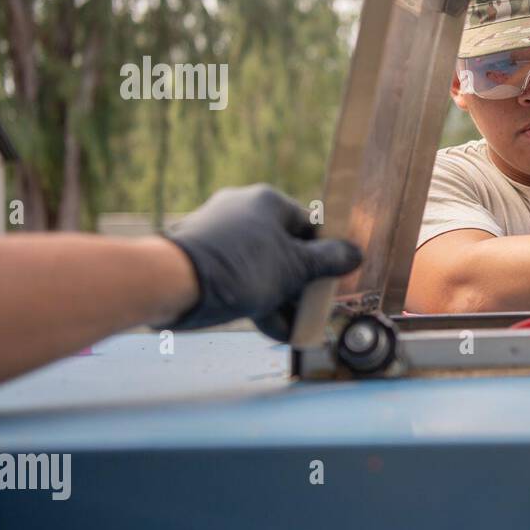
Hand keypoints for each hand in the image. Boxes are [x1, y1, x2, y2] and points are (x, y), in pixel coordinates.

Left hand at [160, 184, 362, 340]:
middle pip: (286, 249)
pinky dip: (256, 299)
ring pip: (262, 267)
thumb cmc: (242, 268)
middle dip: (300, 285)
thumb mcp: (297, 268)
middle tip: (311, 310)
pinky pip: (238, 276)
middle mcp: (243, 210)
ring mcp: (219, 233)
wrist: (174, 282)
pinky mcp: (202, 256)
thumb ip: (330, 261)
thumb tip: (356, 253)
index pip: (310, 226)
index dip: (325, 257)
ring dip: (280, 297)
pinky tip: (269, 328)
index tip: (330, 283)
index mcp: (268, 201)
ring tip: (292, 328)